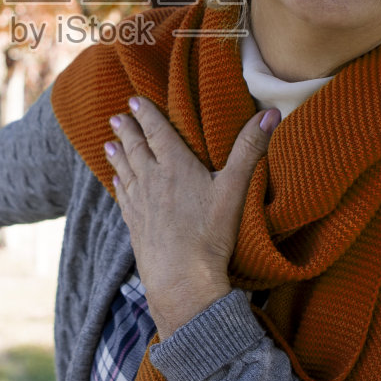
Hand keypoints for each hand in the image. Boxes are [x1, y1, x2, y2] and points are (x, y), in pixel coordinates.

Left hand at [107, 97, 276, 336]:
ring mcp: (140, 205)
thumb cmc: (209, 234)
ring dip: (117, 155)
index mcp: (175, 166)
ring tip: (109, 143)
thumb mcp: (234, 188)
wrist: (181, 279)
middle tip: (116, 117)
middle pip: (136, 149)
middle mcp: (152, 181)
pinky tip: (116, 183)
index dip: (146, 114)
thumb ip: (250, 149)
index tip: (134, 100)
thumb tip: (271, 113)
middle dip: (126, 131)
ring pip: (125, 172)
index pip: (157, 132)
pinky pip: (123, 198)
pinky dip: (119, 185)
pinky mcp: (135, 226)